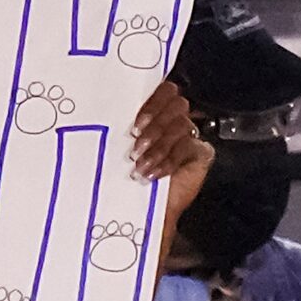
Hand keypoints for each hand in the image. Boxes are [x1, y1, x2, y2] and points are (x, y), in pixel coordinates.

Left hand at [130, 80, 213, 252]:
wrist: (138, 210)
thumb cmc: (123, 179)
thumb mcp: (117, 149)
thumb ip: (120, 127)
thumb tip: (99, 112)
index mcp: (155, 112)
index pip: (165, 90)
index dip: (153, 104)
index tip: (135, 124)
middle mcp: (174, 121)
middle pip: (177, 105)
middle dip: (155, 126)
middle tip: (136, 146)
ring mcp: (189, 136)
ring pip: (181, 126)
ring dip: (158, 147)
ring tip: (140, 165)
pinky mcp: (200, 153)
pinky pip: (189, 147)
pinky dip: (168, 161)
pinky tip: (153, 174)